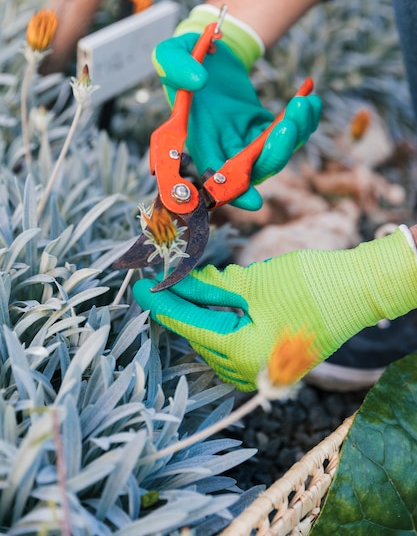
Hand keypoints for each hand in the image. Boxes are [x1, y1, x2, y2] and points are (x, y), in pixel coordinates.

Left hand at [133, 228, 416, 391]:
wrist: (359, 291)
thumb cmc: (309, 286)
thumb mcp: (252, 283)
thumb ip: (210, 286)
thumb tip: (179, 280)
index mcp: (243, 355)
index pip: (190, 327)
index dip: (162, 304)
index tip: (139, 288)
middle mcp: (251, 372)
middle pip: (200, 337)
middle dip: (180, 307)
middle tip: (160, 281)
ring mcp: (264, 370)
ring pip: (216, 342)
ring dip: (200, 314)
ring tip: (182, 287)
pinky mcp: (273, 360)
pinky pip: (234, 343)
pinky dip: (221, 322)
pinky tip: (211, 301)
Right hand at [152, 5, 320, 209]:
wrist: (208, 50)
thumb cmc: (184, 58)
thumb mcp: (170, 54)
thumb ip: (175, 66)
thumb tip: (198, 81)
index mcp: (198, 136)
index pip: (213, 173)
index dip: (232, 192)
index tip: (253, 201)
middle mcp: (222, 145)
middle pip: (253, 168)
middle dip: (275, 152)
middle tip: (289, 124)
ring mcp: (244, 138)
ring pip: (276, 153)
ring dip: (295, 135)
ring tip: (304, 103)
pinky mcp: (263, 126)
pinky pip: (288, 134)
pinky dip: (304, 121)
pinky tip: (311, 98)